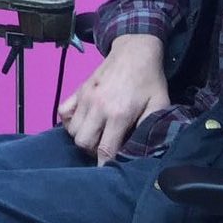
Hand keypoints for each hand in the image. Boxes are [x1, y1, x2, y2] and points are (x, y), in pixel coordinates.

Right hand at [58, 33, 168, 163]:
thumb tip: (143, 152)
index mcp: (118, 114)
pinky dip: (68, 121)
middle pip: (83, 142)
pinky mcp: (78, 90)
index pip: (104, 150)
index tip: (110, 172)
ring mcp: (84, 98)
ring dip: (82, 137)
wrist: (134, 50)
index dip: (105, 165)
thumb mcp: (160, 105)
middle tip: (106, 149)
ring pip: (72, 130)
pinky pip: (62, 112)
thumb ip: (151, 128)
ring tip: (96, 136)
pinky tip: (83, 122)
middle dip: (93, 152)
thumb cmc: (150, 81)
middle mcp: (97, 107)